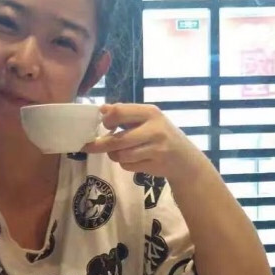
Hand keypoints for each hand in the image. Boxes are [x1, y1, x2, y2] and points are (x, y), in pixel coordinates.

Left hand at [83, 103, 202, 180]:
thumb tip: (102, 108)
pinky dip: (124, 164)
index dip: (106, 120)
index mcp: (150, 112)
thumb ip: (125, 114)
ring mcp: (156, 148)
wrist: (184, 159)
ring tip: (119, 152)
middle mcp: (154, 129)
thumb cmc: (161, 135)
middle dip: (101, 144)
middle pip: (117, 139)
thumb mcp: (148, 119)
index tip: (105, 125)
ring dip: (114, 155)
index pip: (118, 112)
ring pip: (120, 154)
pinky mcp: (155, 164)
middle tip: (89, 146)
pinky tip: (133, 160)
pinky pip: (127, 165)